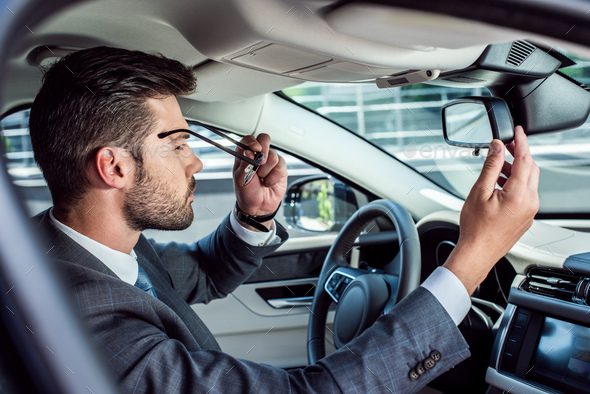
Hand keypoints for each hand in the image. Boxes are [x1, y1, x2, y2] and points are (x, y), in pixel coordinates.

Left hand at [232, 133, 287, 228]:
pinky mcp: (281, 168)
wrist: (258, 206)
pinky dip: (273, 177)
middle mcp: (259, 155)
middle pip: (265, 139)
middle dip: (264, 150)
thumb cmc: (247, 192)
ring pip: (273, 155)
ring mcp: (270, 160)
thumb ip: (244, 164)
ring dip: (266, 171)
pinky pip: (280, 166)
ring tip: (262, 179)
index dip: (252, 141)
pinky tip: (268, 183)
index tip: (254, 149)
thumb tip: (249, 152)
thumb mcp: (240, 179)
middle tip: (260, 163)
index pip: (248, 139)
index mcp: (245, 154)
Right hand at [444, 126, 539, 293]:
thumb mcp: (479, 192)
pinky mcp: (526, 217)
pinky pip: (526, 194)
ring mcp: (530, 211)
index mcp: (519, 194)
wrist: (478, 252)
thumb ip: (491, 166)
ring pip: (529, 181)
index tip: (518, 131)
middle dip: (519, 155)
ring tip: (497, 168)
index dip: (521, 142)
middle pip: (531, 169)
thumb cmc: (475, 228)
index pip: (526, 159)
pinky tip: (499, 185)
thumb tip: (497, 147)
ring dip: (516, 170)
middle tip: (505, 147)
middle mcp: (530, 202)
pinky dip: (516, 184)